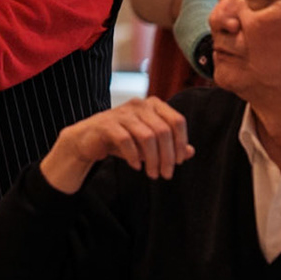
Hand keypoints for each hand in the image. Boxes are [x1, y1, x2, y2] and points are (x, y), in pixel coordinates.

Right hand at [45, 98, 193, 192]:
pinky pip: (126, 140)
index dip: (181, 143)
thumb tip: (191, 152)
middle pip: (164, 131)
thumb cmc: (123, 140)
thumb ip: (170, 145)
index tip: (180, 162)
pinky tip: (136, 166)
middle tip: (166, 175)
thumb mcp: (150, 143)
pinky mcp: (107, 124)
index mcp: (154, 105)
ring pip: (147, 137)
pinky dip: (134, 156)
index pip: (177, 121)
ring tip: (153, 174)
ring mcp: (122, 112)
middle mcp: (140, 104)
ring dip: (153, 159)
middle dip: (168, 157)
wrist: (88, 140)